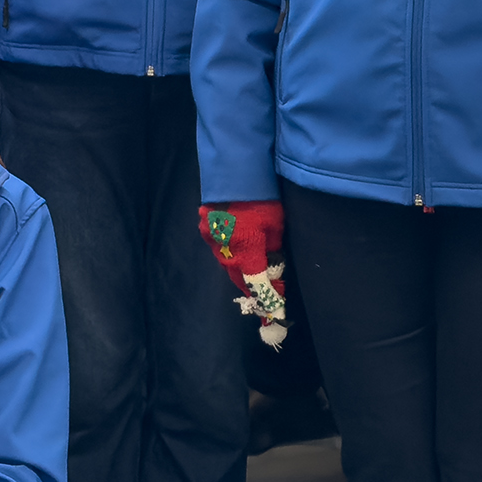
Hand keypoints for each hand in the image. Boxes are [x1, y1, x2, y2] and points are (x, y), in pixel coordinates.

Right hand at [199, 200, 287, 349]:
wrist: (234, 168)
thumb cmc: (262, 195)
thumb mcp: (276, 224)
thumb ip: (273, 248)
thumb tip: (273, 265)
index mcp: (246, 251)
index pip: (258, 287)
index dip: (268, 301)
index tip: (276, 314)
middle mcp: (225, 251)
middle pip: (240, 278)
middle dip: (254, 287)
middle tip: (269, 290)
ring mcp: (211, 240)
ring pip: (228, 264)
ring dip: (241, 269)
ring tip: (254, 267)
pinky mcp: (204, 228)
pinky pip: (219, 248)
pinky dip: (230, 251)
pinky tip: (239, 245)